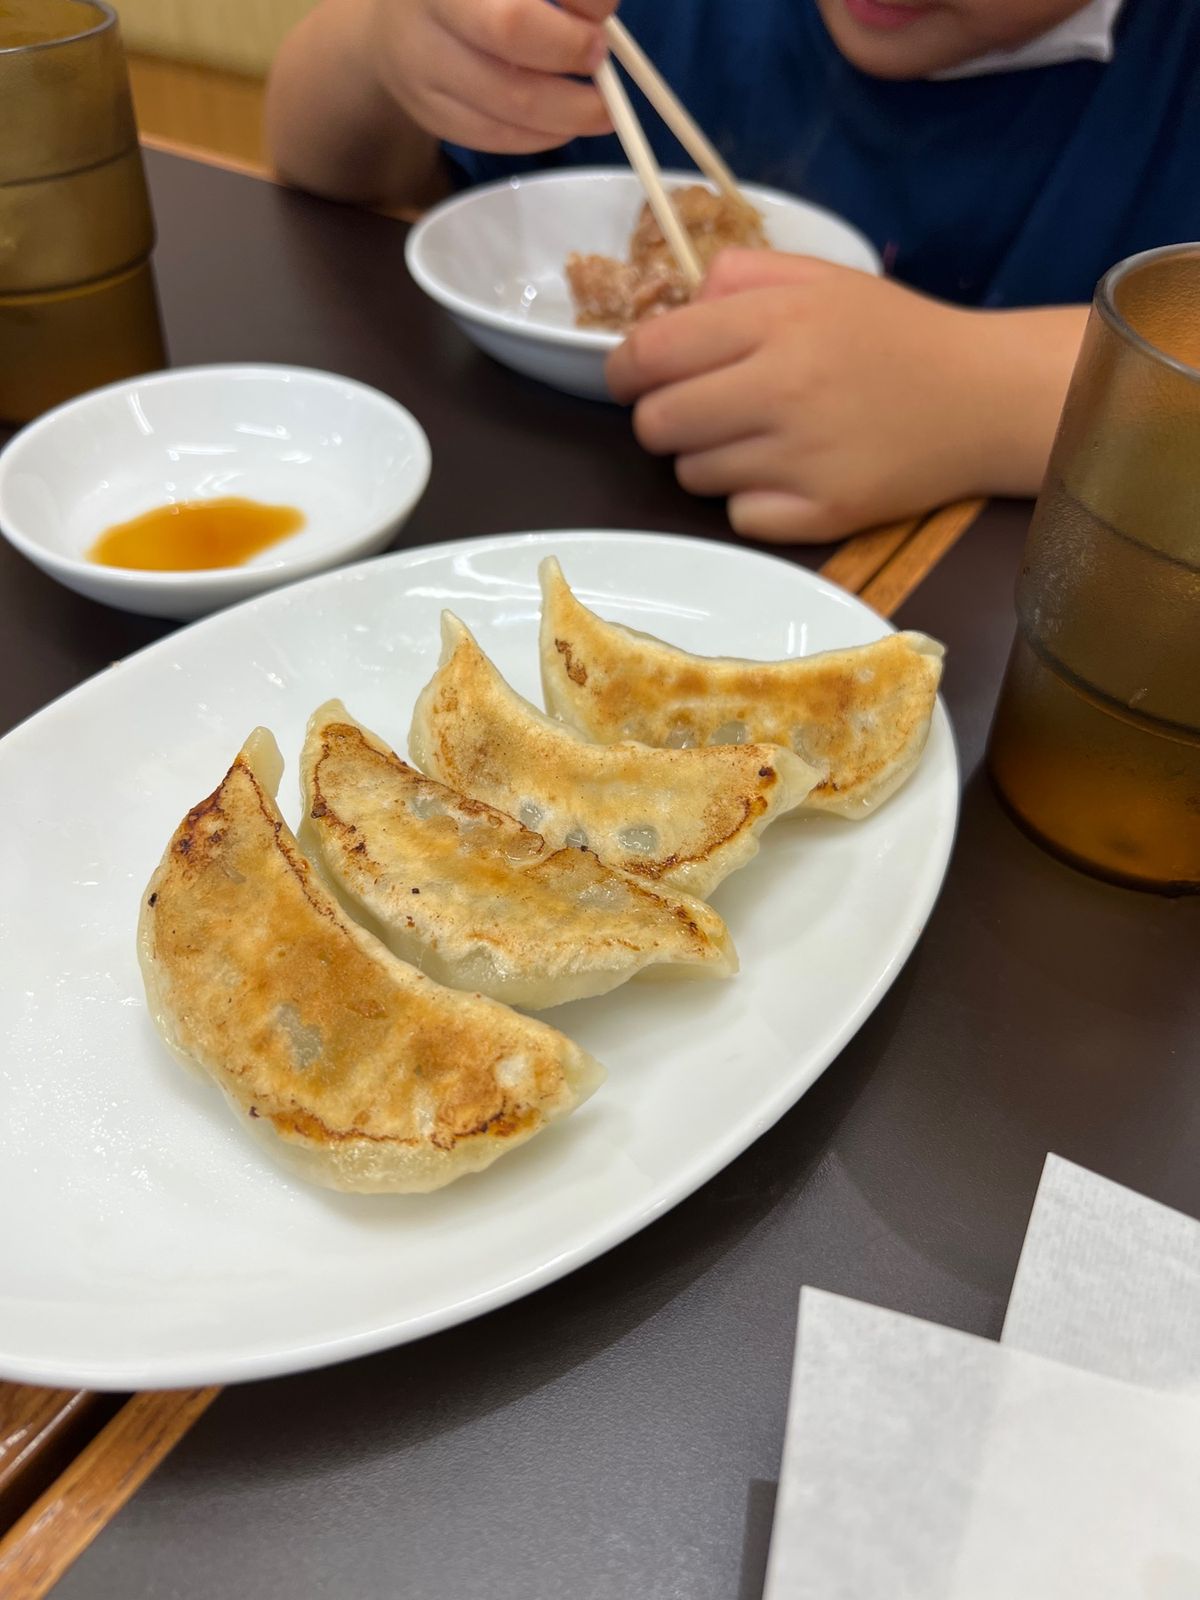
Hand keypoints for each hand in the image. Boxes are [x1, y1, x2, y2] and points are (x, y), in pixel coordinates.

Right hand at [370, 0, 616, 152]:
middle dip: (571, 64)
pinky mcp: (428, 113)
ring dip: (569, 115)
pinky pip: (493, 138)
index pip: (516, 18)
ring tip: (600, 106)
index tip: (602, 13)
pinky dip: (541, 136)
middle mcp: (425, 25)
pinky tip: (564, 122)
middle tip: (602, 63)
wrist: (394, 9)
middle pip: (512, 60)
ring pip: (508, 113)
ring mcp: (421, 76)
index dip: (570, 25)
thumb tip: (599, 14)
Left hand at [605, 250, 993, 542]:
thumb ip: (738, 276)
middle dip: (661, 418)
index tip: (632, 378)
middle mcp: (783, 389)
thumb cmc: (895, 335)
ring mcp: (802, 459)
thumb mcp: (821, 279)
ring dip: (708, 459)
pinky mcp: (822, 514)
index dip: (624, 370)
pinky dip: (750, 501)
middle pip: (656, 424)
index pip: (651, 353)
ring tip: (758, 438)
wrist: (984, 397)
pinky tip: (788, 475)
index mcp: (777, 321)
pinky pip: (737, 518)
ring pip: (692, 476)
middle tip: (696, 411)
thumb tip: (671, 311)